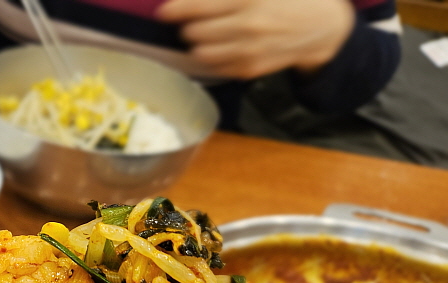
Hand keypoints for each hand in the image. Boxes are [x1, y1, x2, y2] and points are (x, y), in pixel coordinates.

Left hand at [156, 0, 355, 78]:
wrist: (324, 28)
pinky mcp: (249, 69)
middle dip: (190, 25)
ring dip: (198, 43)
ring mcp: (248, 51)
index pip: (197, 7)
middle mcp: (247, 26)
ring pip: (199, 53)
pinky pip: (214, 67)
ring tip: (207, 34)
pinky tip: (222, 46)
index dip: (176, 10)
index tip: (165, 12)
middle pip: (193, 32)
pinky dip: (211, 57)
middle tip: (196, 20)